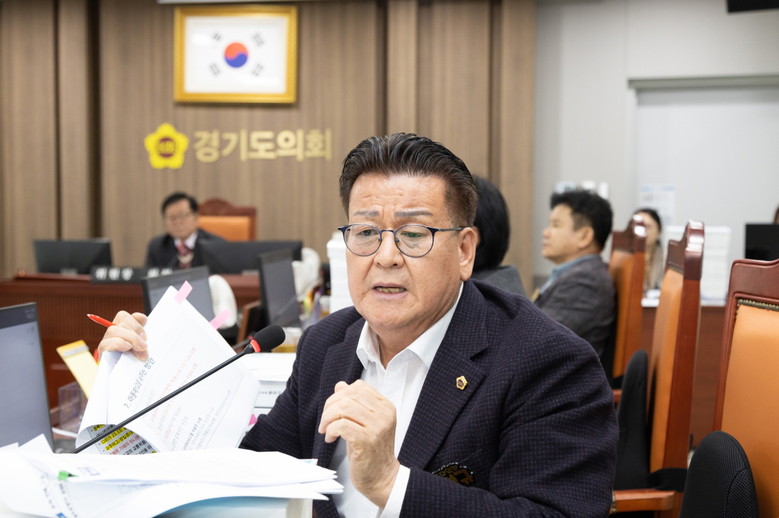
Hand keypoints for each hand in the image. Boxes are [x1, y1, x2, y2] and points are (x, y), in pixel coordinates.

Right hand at [96, 311, 148, 360]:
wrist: (122, 380)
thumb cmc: (134, 364)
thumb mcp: (142, 350)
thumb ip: (143, 343)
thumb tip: (145, 345)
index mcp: (124, 329)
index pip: (127, 315)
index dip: (138, 318)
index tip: (146, 324)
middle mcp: (114, 332)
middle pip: (122, 317)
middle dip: (136, 330)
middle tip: (145, 345)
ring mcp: (107, 341)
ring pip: (113, 329)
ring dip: (130, 338)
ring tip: (139, 350)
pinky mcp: (102, 352)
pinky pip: (107, 343)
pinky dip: (119, 343)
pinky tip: (127, 348)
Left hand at [318, 380, 399, 507]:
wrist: (382, 477)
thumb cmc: (371, 451)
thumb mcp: (364, 422)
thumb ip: (354, 403)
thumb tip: (340, 385)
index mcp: (385, 406)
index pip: (358, 387)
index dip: (340, 395)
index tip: (333, 409)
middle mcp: (384, 413)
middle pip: (348, 396)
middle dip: (330, 406)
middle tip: (325, 421)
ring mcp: (377, 426)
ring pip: (343, 408)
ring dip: (328, 418)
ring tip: (326, 430)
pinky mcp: (367, 440)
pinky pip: (341, 425)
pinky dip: (331, 430)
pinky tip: (331, 438)